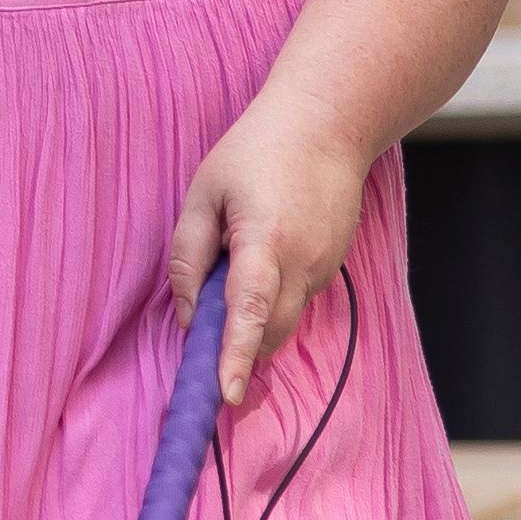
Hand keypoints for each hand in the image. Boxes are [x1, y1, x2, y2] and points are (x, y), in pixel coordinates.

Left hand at [167, 95, 373, 409]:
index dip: (235, 356)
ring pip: (282, 321)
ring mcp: (324, 268)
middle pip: (267, 332)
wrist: (328, 124)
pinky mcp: (332, 268)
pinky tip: (260, 255)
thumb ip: (189, 257)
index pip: (249, 311)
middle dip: (235, 347)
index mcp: (266, 241)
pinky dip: (271, 300)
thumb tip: (189, 317)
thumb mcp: (203, 193)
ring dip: (253, 320)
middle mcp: (303, 263)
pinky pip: (295, 300)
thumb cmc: (256, 151)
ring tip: (233, 263)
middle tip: (202, 330)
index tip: (227, 395)